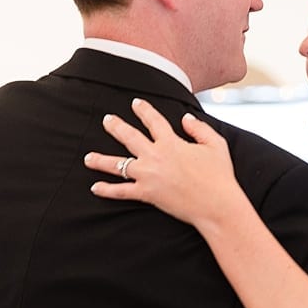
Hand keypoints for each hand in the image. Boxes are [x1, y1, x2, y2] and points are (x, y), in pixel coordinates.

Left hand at [85, 100, 241, 229]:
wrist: (215, 204)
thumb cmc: (219, 176)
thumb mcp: (215, 145)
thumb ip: (199, 129)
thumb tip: (185, 119)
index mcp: (171, 142)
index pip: (154, 120)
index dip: (143, 110)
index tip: (135, 103)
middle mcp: (156, 156)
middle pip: (130, 137)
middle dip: (116, 127)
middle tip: (106, 120)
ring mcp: (148, 176)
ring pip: (118, 165)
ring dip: (101, 160)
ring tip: (88, 157)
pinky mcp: (147, 194)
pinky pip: (121, 192)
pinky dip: (107, 190)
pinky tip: (95, 187)